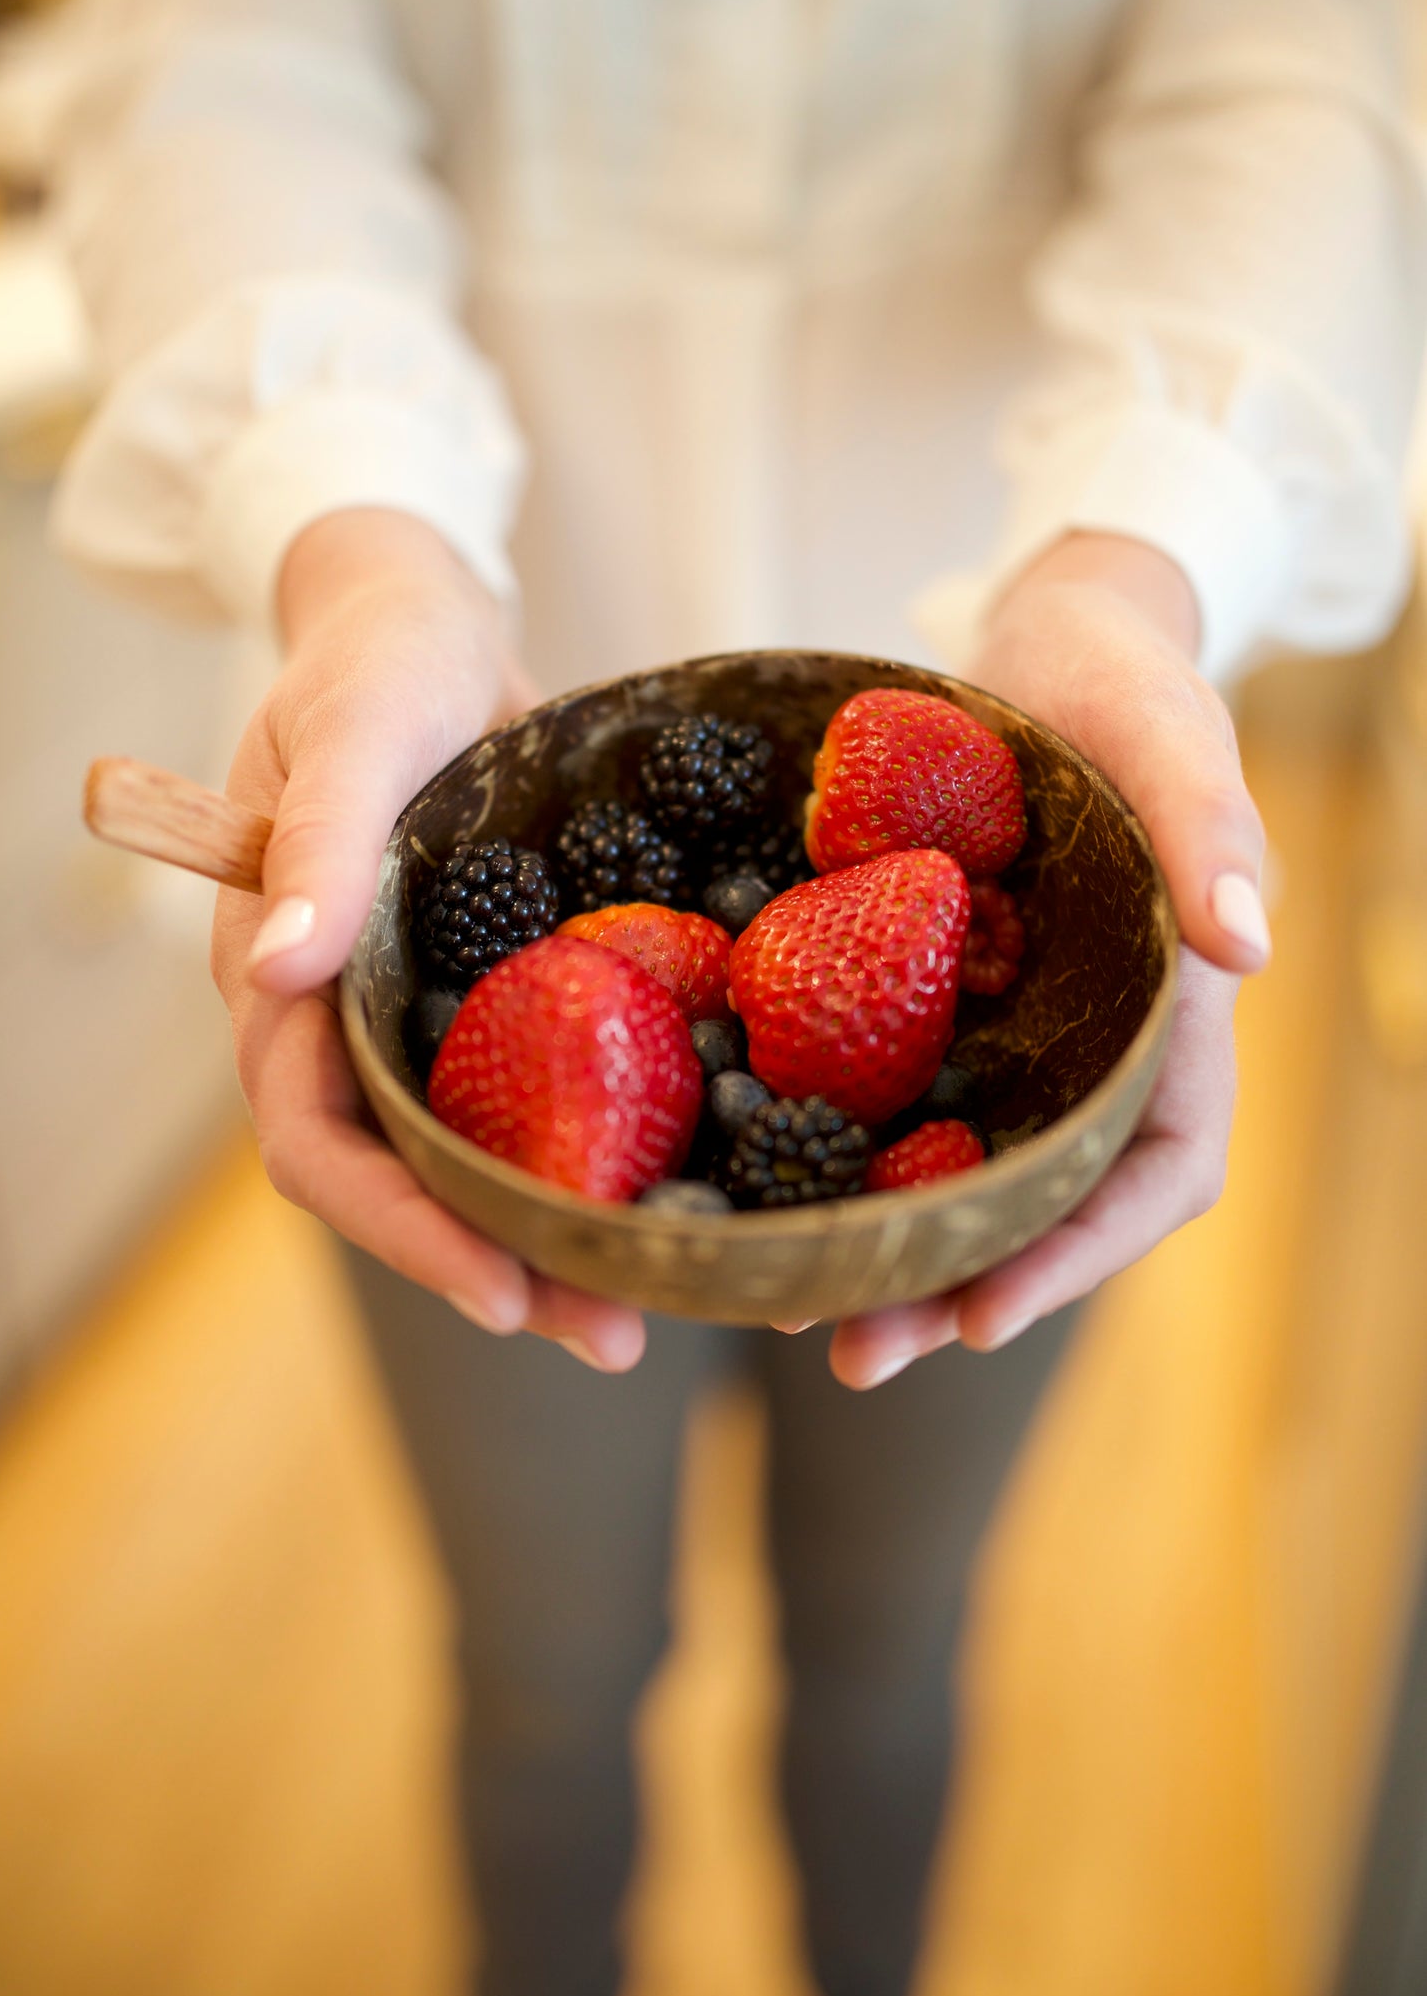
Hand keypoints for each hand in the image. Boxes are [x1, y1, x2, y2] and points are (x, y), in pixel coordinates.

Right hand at [212, 507, 646, 1373]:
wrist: (426, 620)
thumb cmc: (371, 662)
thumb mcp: (351, 733)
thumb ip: (315, 841)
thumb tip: (272, 969)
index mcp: (279, 985)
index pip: (317, 1144)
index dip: (402, 1230)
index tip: (503, 1291)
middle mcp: (345, 1023)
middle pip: (406, 1183)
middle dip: (500, 1267)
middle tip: (617, 1332)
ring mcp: (421, 1014)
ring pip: (474, 1156)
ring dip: (555, 1232)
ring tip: (658, 1297)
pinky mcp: (491, 995)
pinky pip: (535, 1092)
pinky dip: (595, 1145)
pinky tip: (690, 1178)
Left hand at [828, 531, 1266, 1388]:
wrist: (1041, 642)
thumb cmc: (1127, 681)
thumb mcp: (1174, 732)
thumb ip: (1210, 830)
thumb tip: (1249, 950)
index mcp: (1169, 1015)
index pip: (1154, 1168)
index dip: (1080, 1254)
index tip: (983, 1314)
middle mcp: (1083, 1046)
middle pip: (1038, 1205)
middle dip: (952, 1288)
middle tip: (851, 1353)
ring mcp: (1003, 1031)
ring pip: (954, 1170)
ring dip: (880, 1245)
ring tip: (784, 1306)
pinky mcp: (926, 997)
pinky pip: (883, 1089)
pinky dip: (827, 1145)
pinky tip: (747, 1178)